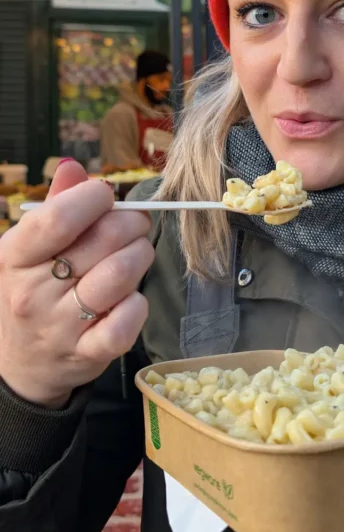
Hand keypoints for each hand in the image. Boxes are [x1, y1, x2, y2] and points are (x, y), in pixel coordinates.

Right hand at [0, 161, 153, 408]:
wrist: (21, 364)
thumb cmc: (32, 290)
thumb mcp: (28, 248)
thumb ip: (55, 205)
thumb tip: (74, 167)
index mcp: (15, 256)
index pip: (59, 217)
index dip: (95, 198)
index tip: (106, 197)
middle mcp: (34, 291)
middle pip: (103, 240)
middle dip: (131, 223)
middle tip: (134, 224)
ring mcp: (61, 326)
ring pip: (121, 274)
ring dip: (141, 255)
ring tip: (136, 254)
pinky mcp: (88, 354)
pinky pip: (128, 322)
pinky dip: (139, 303)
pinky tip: (131, 297)